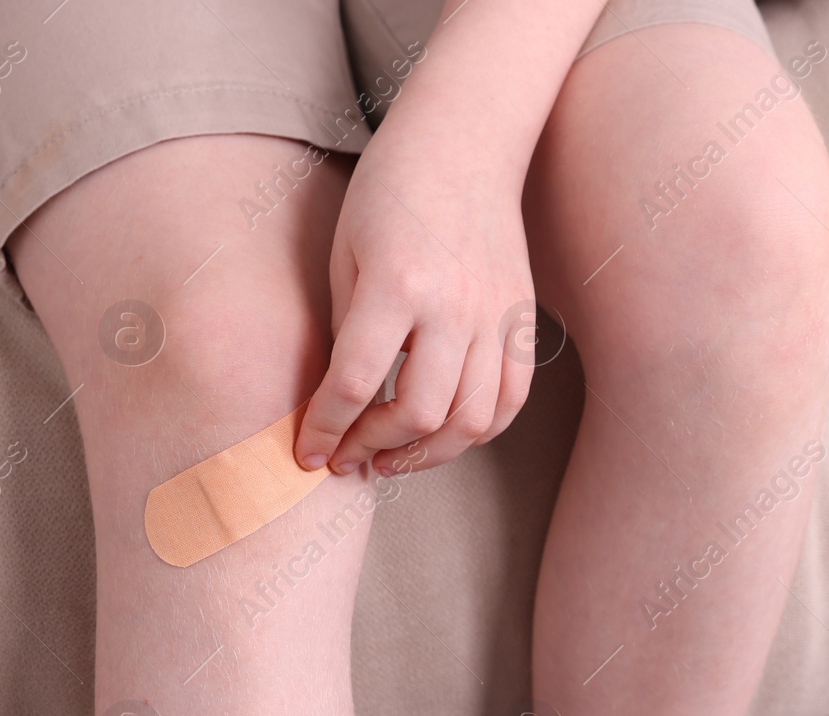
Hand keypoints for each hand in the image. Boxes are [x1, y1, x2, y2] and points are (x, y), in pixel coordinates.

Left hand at [293, 115, 535, 477]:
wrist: (464, 145)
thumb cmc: (390, 192)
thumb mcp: (345, 254)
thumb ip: (348, 330)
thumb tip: (349, 399)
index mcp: (396, 284)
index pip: (357, 384)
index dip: (326, 428)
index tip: (309, 451)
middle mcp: (453, 306)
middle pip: (421, 413)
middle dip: (376, 447)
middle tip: (348, 456)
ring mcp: (495, 316)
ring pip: (472, 420)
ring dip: (430, 453)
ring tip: (395, 457)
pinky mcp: (520, 319)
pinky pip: (510, 399)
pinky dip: (480, 430)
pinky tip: (447, 434)